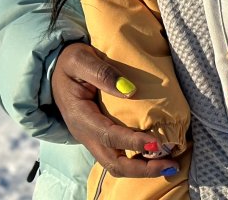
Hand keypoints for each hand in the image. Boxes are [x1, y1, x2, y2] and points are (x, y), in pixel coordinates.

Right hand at [50, 42, 179, 177]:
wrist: (56, 70)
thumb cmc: (70, 63)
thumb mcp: (80, 59)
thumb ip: (102, 72)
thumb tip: (129, 90)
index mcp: (81, 117)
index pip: (109, 136)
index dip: (133, 143)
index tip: (156, 142)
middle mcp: (86, 134)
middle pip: (114, 163)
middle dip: (143, 168)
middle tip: (171, 164)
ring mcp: (93, 139)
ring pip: (117, 165)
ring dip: (143, 169)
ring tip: (170, 165)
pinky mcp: (101, 138)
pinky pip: (119, 156)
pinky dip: (139, 161)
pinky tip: (158, 156)